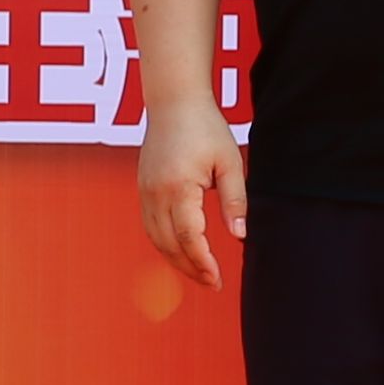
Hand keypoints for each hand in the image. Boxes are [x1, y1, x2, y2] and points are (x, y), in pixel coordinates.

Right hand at [136, 111, 247, 294]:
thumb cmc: (205, 127)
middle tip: (212, 283)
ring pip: (156, 239)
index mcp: (179, 186)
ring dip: (176, 260)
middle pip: (170, 244)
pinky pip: (150, 226)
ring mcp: (145, 191)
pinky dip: (165, 244)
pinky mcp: (143, 189)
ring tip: (199, 273)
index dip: (202, 261)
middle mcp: (156, 193)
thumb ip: (235, 200)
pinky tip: (182, 251)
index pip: (190, 236)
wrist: (174, 101)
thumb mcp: (230, 162)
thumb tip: (240, 235)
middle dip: (190, 268)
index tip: (217, 278)